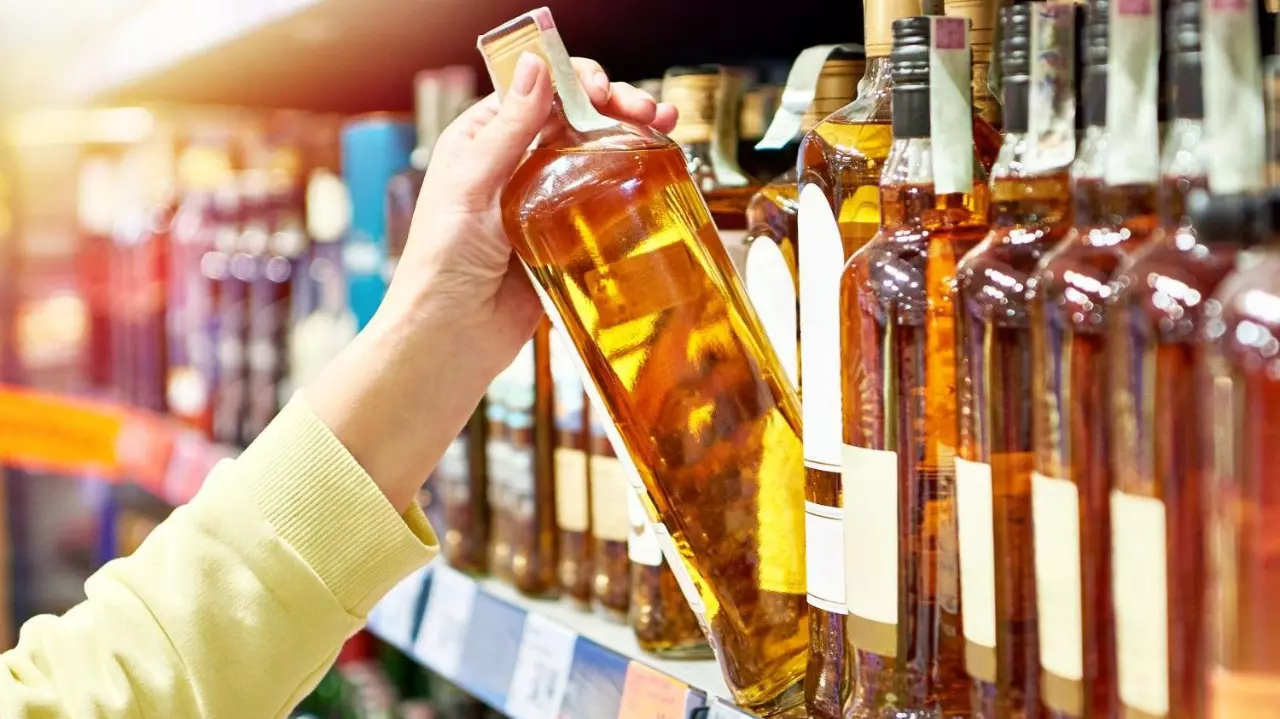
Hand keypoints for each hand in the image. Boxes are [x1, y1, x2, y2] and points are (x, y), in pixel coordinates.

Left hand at [378, 53, 676, 373]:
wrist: (452, 336)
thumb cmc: (441, 261)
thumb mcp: (472, 184)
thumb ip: (508, 128)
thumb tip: (534, 64)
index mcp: (483, 140)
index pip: (537, 90)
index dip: (575, 79)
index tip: (604, 89)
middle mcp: (515, 163)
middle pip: (574, 117)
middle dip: (615, 105)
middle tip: (648, 112)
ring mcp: (544, 200)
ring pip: (594, 155)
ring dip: (629, 138)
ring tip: (664, 131)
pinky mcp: (566, 236)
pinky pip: (603, 202)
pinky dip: (629, 185)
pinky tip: (654, 176)